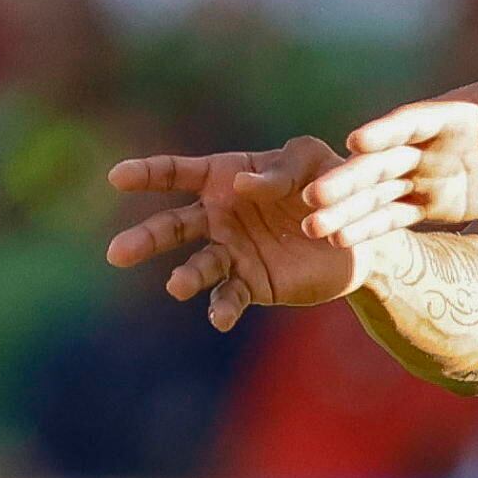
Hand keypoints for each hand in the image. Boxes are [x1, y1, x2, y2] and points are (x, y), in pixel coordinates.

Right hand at [109, 138, 364, 330]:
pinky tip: (219, 318)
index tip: (117, 178)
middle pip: (172, 226)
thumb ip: (278, 168)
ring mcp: (232, 252)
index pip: (177, 174)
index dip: (146, 174)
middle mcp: (219, 216)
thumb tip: (241, 185)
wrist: (360, 235)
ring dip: (185, 276)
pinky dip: (222, 308)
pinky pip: (230, 296)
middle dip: (145, 239)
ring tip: (177, 286)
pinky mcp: (252, 282)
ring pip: (198, 265)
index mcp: (225, 177)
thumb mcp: (311, 159)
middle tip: (117, 254)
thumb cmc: (331, 183)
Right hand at [302, 33, 477, 238]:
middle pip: (381, 162)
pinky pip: (396, 218)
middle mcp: (427, 144)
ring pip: (379, 194)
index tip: (356, 140)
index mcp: (448, 114)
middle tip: (313, 197)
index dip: (386, 131)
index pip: (411, 123)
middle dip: (348, 179)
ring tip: (310, 229)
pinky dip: (369, 229)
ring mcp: (426, 174)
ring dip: (346, 210)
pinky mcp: (434, 203)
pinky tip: (336, 243)